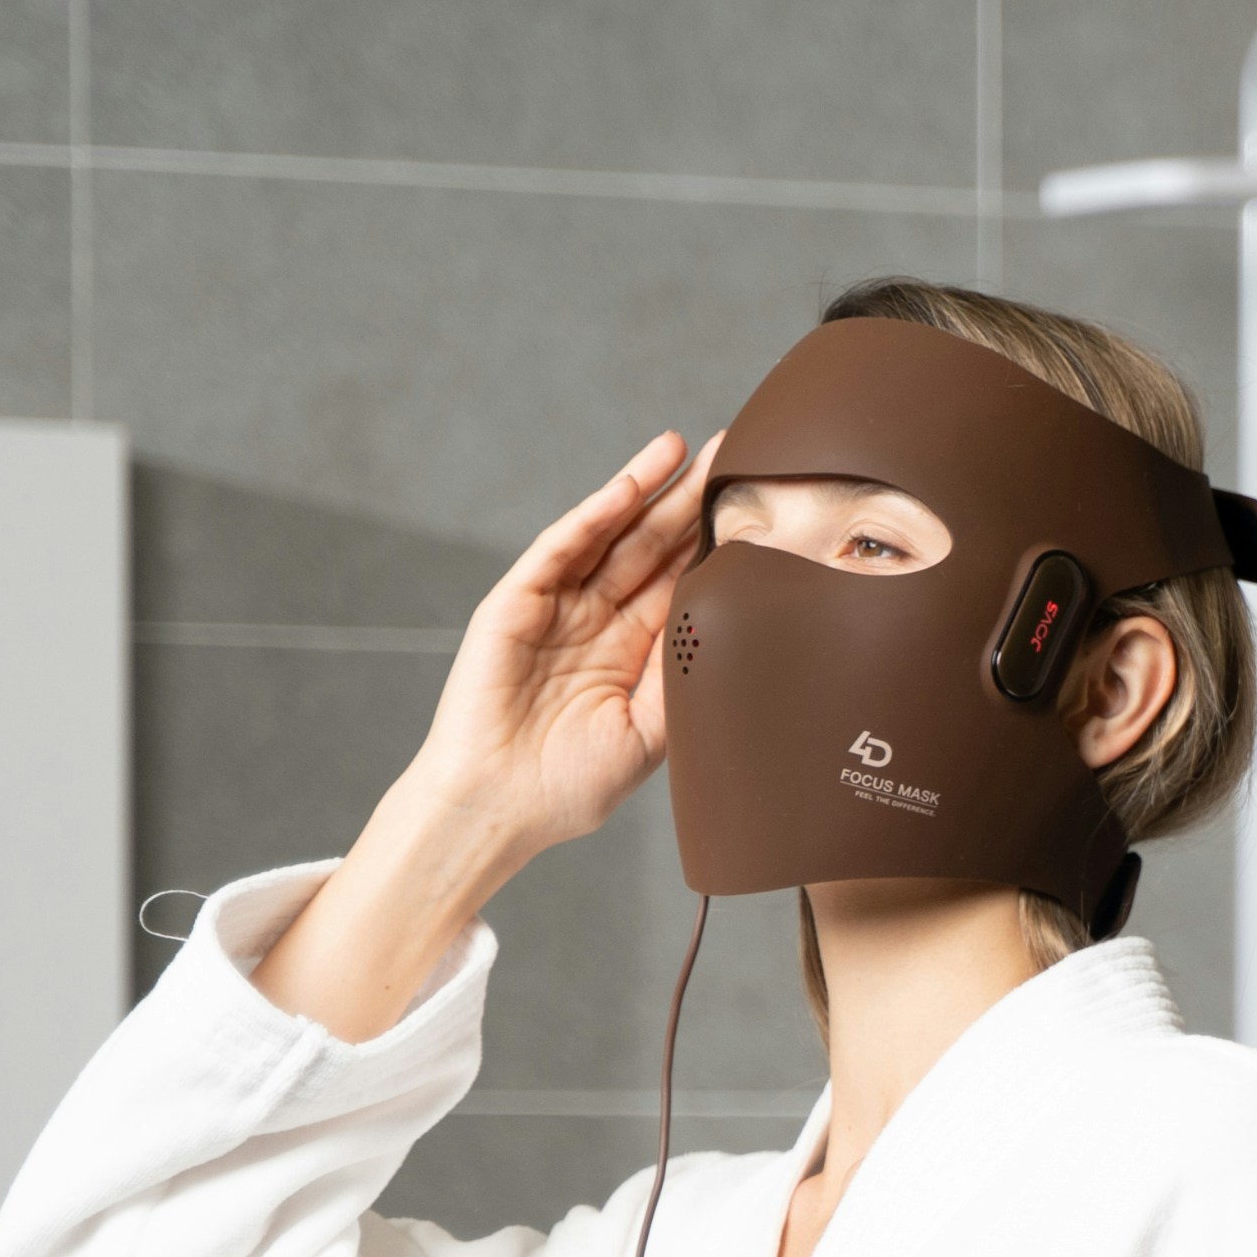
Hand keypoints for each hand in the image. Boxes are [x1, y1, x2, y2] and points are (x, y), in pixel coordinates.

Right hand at [406, 428, 714, 854]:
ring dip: (643, 487)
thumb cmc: (570, 786)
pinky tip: (629, 487)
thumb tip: (740, 628)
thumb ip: (685, 678)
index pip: (681, 581)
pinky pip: (560, 549)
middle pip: (651, 545)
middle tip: (730, 452)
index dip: (713, 541)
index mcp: (633, 650)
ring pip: (608, 533)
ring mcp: (556, 606)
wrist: (500, 810)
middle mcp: (597, 620)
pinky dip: (593, 515)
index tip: (756, 506)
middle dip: (687, 499)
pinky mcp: (516, 602)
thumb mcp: (651, 733)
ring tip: (681, 446)